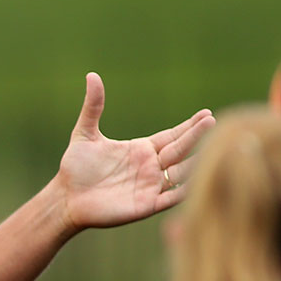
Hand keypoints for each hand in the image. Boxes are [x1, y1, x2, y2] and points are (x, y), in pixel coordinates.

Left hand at [54, 73, 213, 232]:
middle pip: (180, 150)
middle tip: (213, 121)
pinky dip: (184, 191)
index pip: (171, 136)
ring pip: (181, 173)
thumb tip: (92, 75)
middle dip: (196, 136)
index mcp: (141, 149)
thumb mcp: (85, 134)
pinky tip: (197, 183)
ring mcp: (151, 187)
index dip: (188, 126)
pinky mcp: (146, 206)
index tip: (206, 114)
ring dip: (196, 162)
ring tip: (213, 149)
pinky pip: (171, 198)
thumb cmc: (76, 168)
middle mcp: (151, 167)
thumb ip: (93, 107)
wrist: (66, 198)